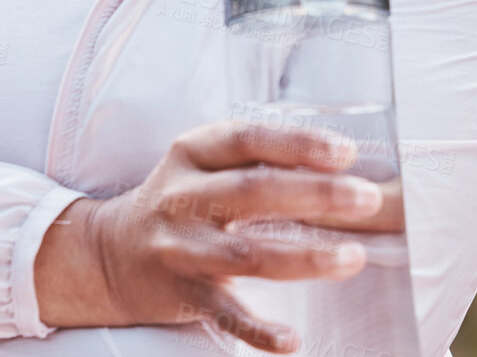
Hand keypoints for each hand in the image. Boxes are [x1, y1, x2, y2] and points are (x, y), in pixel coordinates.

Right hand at [35, 122, 388, 351]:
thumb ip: (254, 159)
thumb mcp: (200, 165)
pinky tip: (290, 339)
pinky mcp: (185, 293)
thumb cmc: (177, 202)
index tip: (344, 152)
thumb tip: (337, 166)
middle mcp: (182, 197)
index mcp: (190, 155)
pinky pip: (225, 313)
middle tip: (365, 198)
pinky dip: (258, 329)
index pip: (245, 140)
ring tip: (351, 257)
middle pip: (253, 191)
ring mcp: (182, 247)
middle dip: (314, 194)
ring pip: (246, 253)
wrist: (111, 254)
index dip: (295, 144)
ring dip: (304, 256)